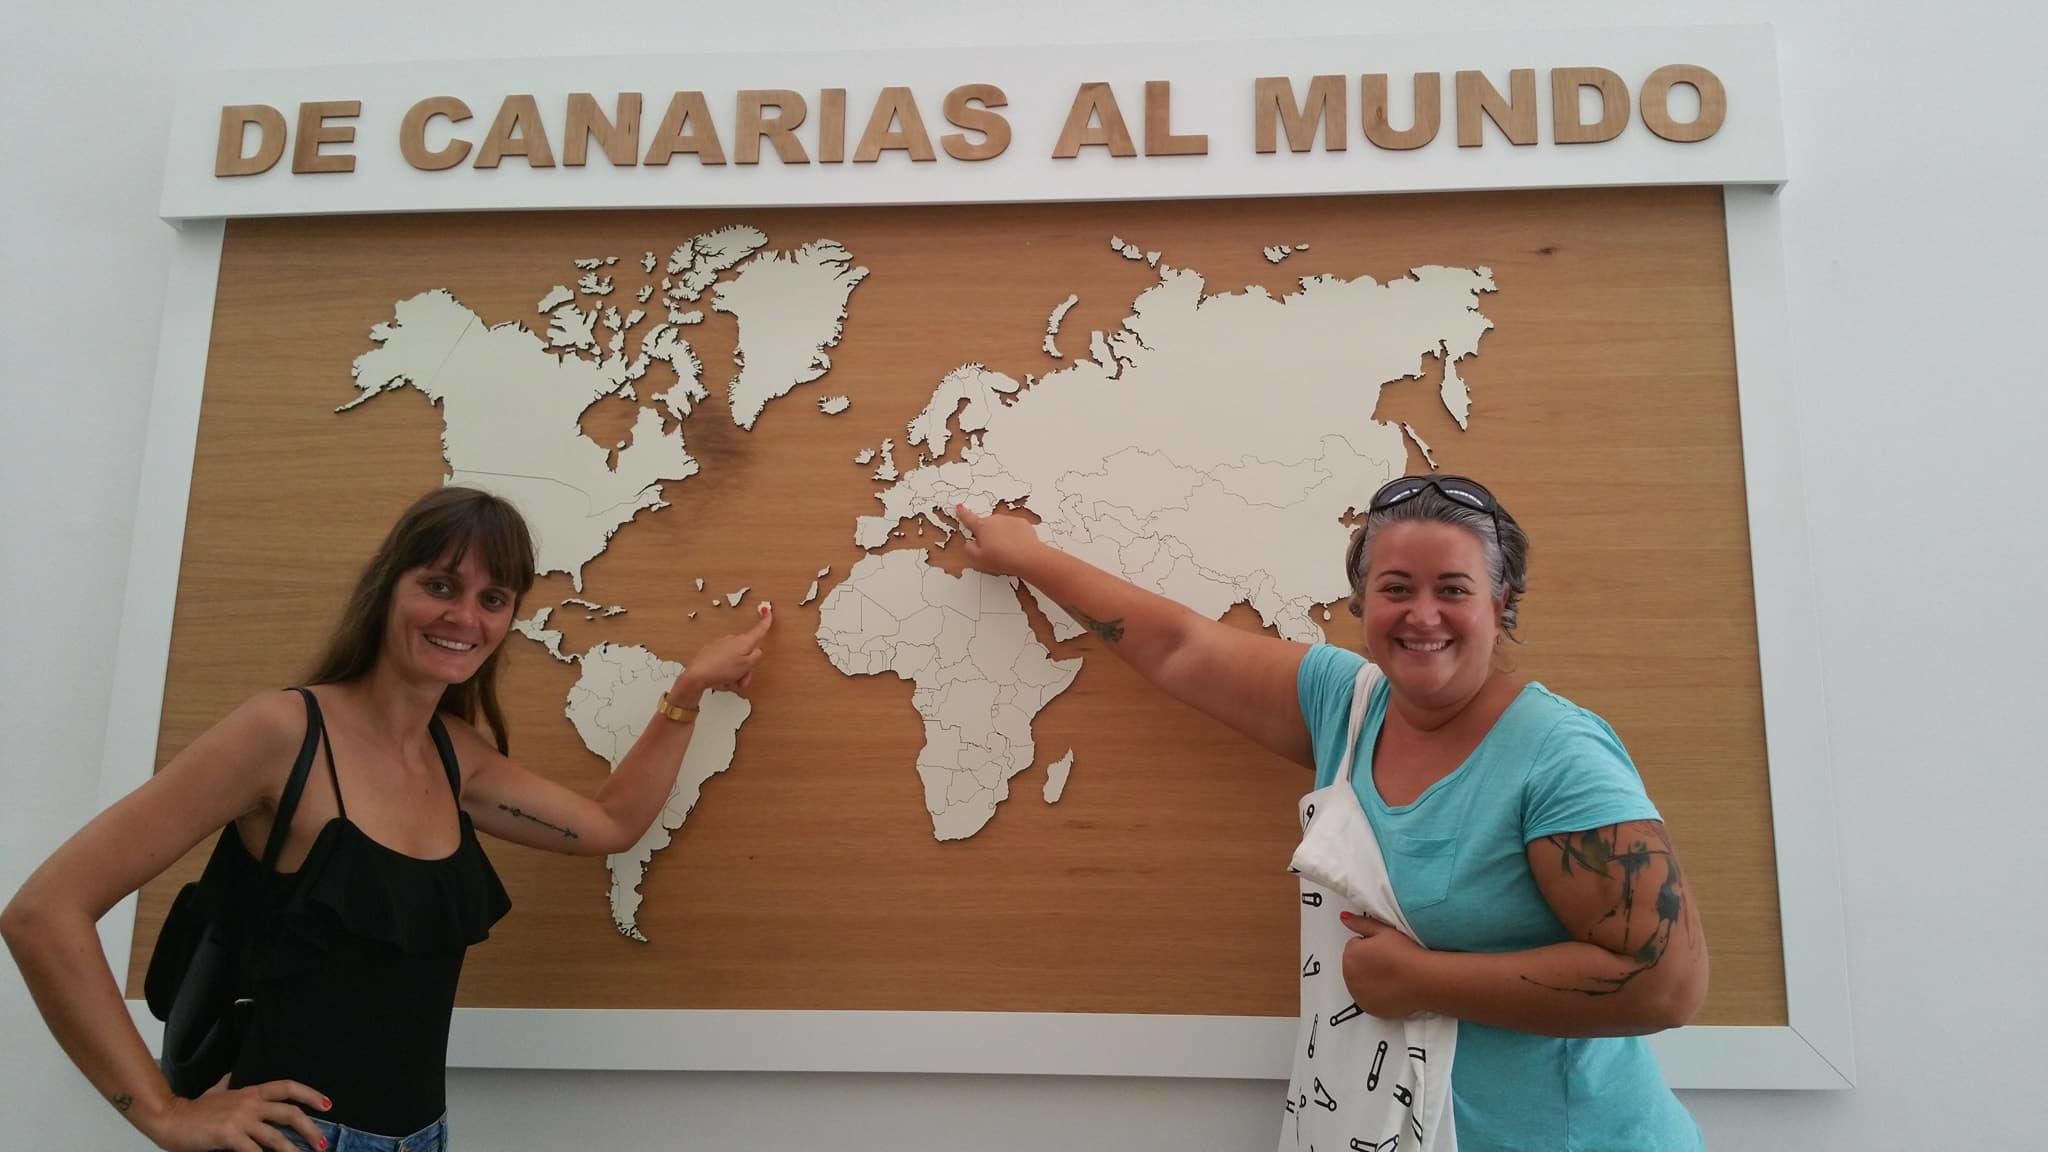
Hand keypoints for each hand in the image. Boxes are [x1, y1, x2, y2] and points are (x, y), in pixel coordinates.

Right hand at [142, 1079, 328, 1151]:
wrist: (169, 1118)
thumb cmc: (192, 1109)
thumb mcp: (215, 1092)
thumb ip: (227, 1085)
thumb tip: (230, 1076)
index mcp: (250, 1092)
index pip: (287, 1088)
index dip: (310, 1094)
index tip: (327, 1105)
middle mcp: (250, 1103)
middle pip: (289, 1113)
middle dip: (310, 1129)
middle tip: (322, 1143)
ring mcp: (240, 1119)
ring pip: (276, 1137)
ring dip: (293, 1150)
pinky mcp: (229, 1136)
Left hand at [673, 603, 773, 703]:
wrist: (697, 674)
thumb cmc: (721, 669)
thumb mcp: (746, 666)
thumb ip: (756, 656)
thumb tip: (757, 650)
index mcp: (743, 641)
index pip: (758, 630)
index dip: (765, 621)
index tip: (768, 610)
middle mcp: (732, 639)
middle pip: (746, 652)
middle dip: (746, 667)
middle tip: (742, 680)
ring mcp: (720, 645)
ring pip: (735, 658)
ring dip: (735, 672)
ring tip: (730, 682)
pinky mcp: (711, 651)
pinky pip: (724, 661)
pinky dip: (725, 670)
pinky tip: (720, 679)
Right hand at [953, 503, 1042, 576]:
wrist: (1028, 557)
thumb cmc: (1002, 558)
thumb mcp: (978, 559)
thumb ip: (969, 548)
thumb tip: (970, 543)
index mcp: (982, 527)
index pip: (968, 518)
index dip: (962, 513)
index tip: (959, 507)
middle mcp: (995, 520)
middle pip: (987, 525)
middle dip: (988, 535)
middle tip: (992, 550)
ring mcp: (1010, 520)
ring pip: (1001, 527)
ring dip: (1001, 535)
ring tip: (1006, 551)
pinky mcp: (1023, 523)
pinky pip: (1014, 528)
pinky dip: (1014, 536)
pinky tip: (1016, 547)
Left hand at [1339, 911, 1431, 1018]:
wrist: (1423, 979)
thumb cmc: (1405, 953)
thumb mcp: (1383, 931)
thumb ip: (1360, 923)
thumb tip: (1343, 917)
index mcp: (1350, 954)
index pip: (1355, 947)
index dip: (1371, 947)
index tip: (1386, 951)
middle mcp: (1348, 975)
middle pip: (1355, 966)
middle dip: (1367, 963)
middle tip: (1389, 963)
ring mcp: (1357, 994)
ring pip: (1360, 982)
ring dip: (1369, 979)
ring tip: (1391, 976)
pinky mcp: (1367, 1008)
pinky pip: (1367, 999)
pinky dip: (1375, 995)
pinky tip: (1390, 989)